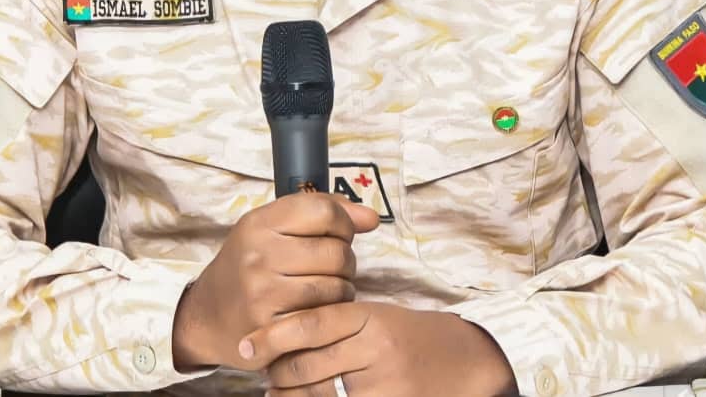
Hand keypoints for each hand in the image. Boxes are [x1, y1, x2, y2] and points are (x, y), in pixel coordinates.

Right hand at [172, 193, 378, 369]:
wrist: (207, 315)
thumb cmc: (248, 264)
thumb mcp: (273, 226)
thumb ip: (322, 212)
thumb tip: (371, 217)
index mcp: (260, 222)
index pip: (324, 210)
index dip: (345, 221)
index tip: (342, 232)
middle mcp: (258, 254)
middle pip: (336, 251)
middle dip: (346, 259)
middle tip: (335, 265)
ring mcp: (263, 293)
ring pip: (336, 285)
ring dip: (343, 287)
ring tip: (329, 286)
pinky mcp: (271, 329)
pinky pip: (325, 316)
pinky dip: (333, 312)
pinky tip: (321, 308)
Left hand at [240, 301, 517, 395]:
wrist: (461, 362)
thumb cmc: (409, 336)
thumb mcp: (376, 317)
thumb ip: (337, 320)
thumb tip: (286, 332)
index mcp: (368, 316)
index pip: (311, 323)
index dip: (273, 335)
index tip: (244, 345)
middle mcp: (374, 348)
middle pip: (308, 365)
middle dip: (278, 373)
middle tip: (262, 372)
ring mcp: (382, 384)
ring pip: (319, 395)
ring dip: (290, 396)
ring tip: (276, 393)